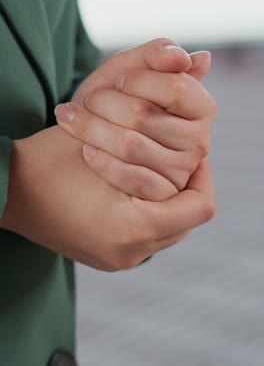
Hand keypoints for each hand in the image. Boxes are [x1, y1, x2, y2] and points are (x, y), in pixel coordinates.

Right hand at [1, 126, 215, 270]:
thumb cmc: (49, 159)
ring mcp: (117, 260)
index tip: (195, 152)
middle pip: (187, 220)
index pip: (200, 206)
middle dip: (188, 187)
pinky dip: (151, 211)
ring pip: (170, 230)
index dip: (203, 174)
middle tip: (179, 160)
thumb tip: (192, 137)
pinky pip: (149, 237)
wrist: (5, 192)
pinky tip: (138, 186)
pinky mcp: (107, 259)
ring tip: (159, 171)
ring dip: (170, 200)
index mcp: (132, 227)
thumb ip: (151, 137)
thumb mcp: (102, 138)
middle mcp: (129, 253)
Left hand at [55, 40, 215, 199]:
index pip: (176, 88)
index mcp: (200, 107)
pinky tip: (84, 149)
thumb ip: (156, 57)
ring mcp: (181, 171)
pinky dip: (100, 161)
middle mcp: (199, 141)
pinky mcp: (161, 195)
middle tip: (86, 100)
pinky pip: (130, 179)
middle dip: (104, 102)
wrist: (94, 141)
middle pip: (143, 115)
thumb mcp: (128, 72)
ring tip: (70, 118)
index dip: (138, 81)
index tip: (117, 80)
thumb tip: (195, 57)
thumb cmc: (113, 102)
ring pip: (130, 145)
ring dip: (91, 127)